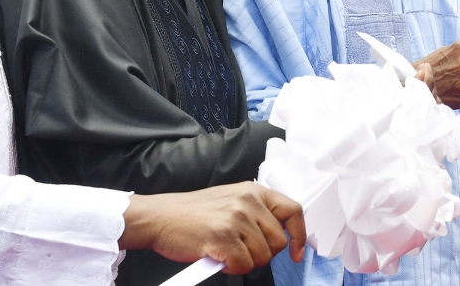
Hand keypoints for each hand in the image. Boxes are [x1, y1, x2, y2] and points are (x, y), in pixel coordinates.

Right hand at [120, 182, 305, 273]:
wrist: (161, 217)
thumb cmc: (194, 214)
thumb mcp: (231, 201)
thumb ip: (256, 213)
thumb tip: (280, 235)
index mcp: (254, 191)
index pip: (293, 211)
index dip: (299, 235)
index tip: (296, 252)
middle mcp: (248, 202)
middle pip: (278, 242)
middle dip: (263, 254)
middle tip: (242, 252)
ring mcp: (236, 219)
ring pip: (262, 257)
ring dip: (245, 262)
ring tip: (226, 252)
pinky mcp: (223, 237)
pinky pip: (244, 265)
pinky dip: (232, 268)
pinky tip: (219, 258)